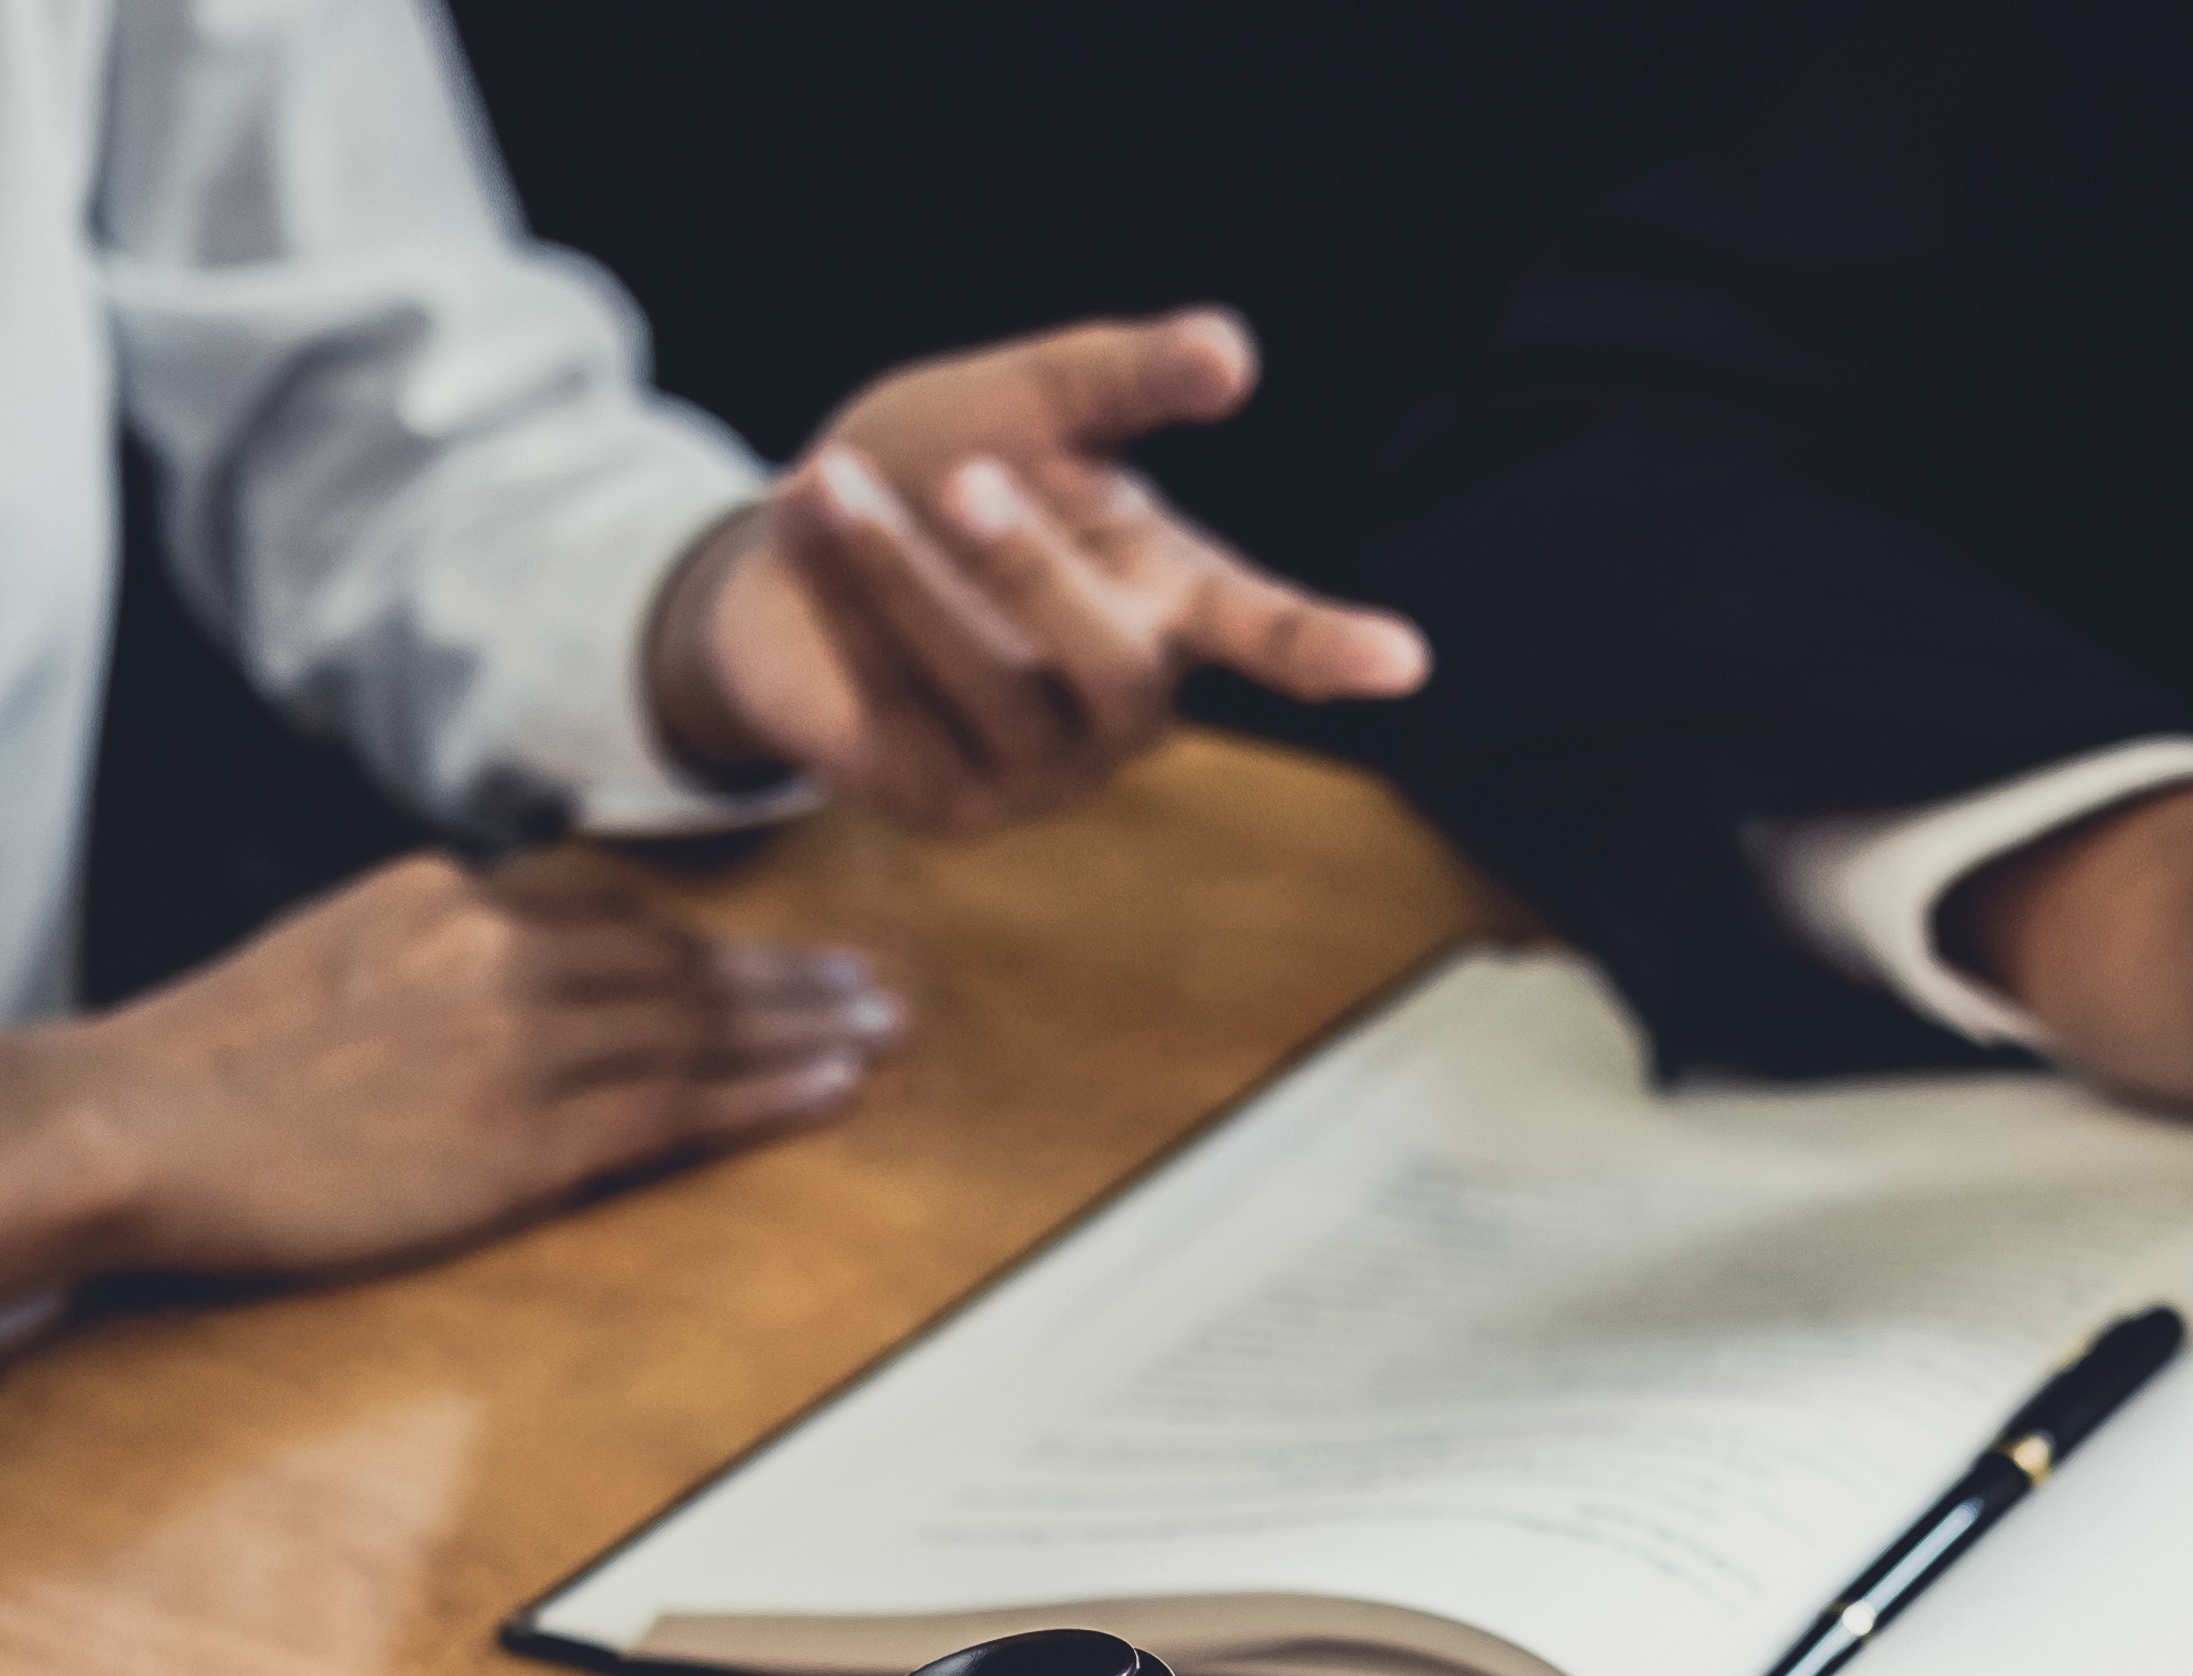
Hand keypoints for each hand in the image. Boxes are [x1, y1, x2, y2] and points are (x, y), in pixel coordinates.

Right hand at [0, 853, 896, 1337]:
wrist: (125, 1122)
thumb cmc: (195, 1074)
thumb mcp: (314, 968)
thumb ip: (411, 964)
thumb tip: (470, 996)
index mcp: (438, 899)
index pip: (603, 909)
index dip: (699, 936)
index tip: (765, 950)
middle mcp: (491, 947)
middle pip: (674, 958)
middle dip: (784, 976)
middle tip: (872, 986)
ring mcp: (513, 1038)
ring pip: (696, 1025)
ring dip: (803, 1029)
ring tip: (881, 1034)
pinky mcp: (520, 1134)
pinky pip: (677, 1108)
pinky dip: (767, 1092)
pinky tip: (833, 1089)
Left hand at [643, 308, 1430, 835]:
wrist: (789, 560)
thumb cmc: (935, 472)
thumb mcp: (1025, 401)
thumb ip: (1122, 378)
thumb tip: (1232, 353)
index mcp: (1169, 603)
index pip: (1266, 634)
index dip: (1327, 646)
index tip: (1402, 661)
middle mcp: (1121, 704)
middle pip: (1115, 666)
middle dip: (1033, 569)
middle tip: (966, 475)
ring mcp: (1037, 773)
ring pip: (991, 689)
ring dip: (904, 578)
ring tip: (828, 479)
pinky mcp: (941, 804)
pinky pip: (897, 715)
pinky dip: (843, 612)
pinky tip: (802, 527)